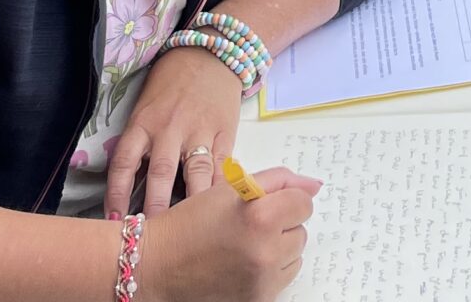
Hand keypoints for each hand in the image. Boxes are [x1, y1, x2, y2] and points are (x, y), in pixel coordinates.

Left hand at [109, 44, 246, 217]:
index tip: (114, 222)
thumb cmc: (172, 83)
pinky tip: (219, 210)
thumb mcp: (147, 106)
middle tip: (151, 238)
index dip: (117, 195)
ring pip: (196, 175)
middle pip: (161, 174)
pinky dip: (220, 191)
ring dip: (191, 206)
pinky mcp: (226, 133)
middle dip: (155, 209)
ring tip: (188, 233)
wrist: (212, 53)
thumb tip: (132, 189)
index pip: (124, 163)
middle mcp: (170, 127)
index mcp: (144, 121)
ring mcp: (201, 131)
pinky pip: (223, 168)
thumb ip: (140, 142)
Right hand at [142, 169, 319, 301]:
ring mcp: (262, 282)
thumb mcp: (230, 189)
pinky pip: (281, 279)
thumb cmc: (190, 223)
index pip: (304, 203)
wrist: (156, 266)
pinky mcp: (258, 300)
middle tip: (248, 225)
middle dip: (281, 224)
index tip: (267, 204)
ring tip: (244, 245)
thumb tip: (314, 186)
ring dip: (278, 249)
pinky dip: (269, 271)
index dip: (285, 200)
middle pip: (300, 230)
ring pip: (294, 256)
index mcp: (261, 217)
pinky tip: (242, 264)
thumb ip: (277, 181)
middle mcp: (266, 252)